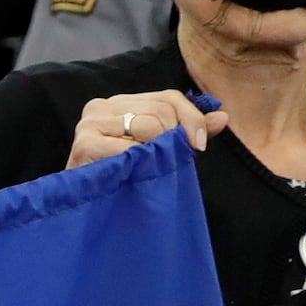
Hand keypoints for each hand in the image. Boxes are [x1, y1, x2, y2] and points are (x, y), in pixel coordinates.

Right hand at [67, 90, 214, 169]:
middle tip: (166, 163)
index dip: (191, 118)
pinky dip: (138, 163)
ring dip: (155, 153)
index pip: (168, 97)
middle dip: (173, 138)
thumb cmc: (121, 178)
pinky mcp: (85, 144)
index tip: (199, 146)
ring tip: (143, 169)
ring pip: (150, 125)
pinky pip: (132, 148)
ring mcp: (90, 123)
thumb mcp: (157, 150)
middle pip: (162, 110)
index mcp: (119, 103)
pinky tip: (129, 174)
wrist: (83, 208)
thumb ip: (186, 131)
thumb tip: (222, 117)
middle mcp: (101, 106)